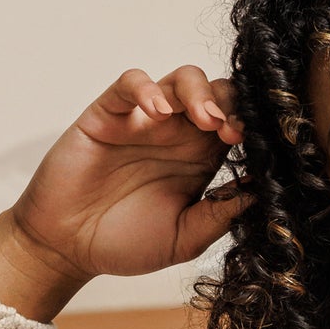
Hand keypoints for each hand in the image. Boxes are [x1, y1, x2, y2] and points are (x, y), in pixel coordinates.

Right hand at [7, 66, 251, 280]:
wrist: (68, 248)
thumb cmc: (125, 243)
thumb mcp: (184, 239)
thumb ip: (219, 216)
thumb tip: (261, 194)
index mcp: (200, 160)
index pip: (237, 125)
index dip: (250, 128)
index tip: (256, 146)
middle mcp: (177, 135)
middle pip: (217, 93)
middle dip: (232, 104)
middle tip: (232, 131)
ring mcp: (143, 121)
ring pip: (180, 80)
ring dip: (199, 92)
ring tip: (205, 119)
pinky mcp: (108, 114)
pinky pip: (129, 83)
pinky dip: (146, 88)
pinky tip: (157, 112)